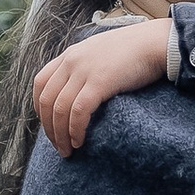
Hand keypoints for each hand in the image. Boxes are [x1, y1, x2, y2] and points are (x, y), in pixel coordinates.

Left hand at [33, 17, 170, 157]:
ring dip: (60, 135)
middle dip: (48, 128)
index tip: (48, 125)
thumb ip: (86, 67)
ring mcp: (84, 71)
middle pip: (47, 100)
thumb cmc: (134, 51)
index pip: (40, 83)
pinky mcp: (99, 82)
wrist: (155, 43)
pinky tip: (79, 141)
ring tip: (67, 151)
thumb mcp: (100, 53)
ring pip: (60, 109)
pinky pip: (78, 112)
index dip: (39, 108)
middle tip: (58, 146)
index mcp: (70, 54)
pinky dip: (75, 130)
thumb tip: (80, 90)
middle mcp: (72, 61)